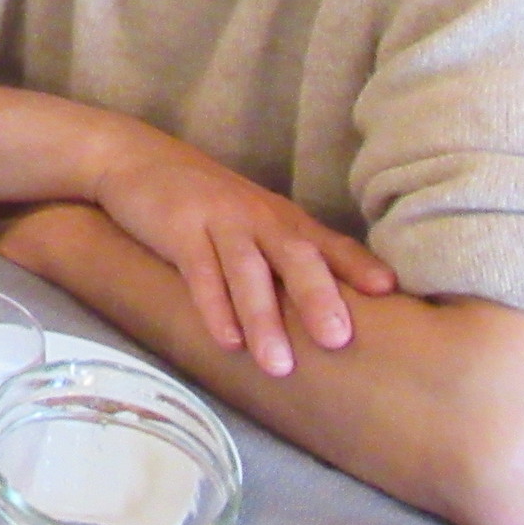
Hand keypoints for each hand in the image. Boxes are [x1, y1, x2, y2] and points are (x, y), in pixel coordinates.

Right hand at [91, 129, 395, 374]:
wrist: (135, 158)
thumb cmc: (206, 203)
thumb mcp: (253, 221)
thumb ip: (288, 255)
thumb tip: (336, 313)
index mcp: (283, 219)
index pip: (328, 243)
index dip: (357, 266)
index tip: (388, 292)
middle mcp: (258, 218)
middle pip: (294, 256)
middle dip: (316, 297)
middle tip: (337, 340)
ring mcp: (217, 220)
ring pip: (246, 270)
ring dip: (263, 318)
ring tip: (278, 366)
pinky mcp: (178, 228)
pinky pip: (199, 271)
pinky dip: (214, 306)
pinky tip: (227, 341)